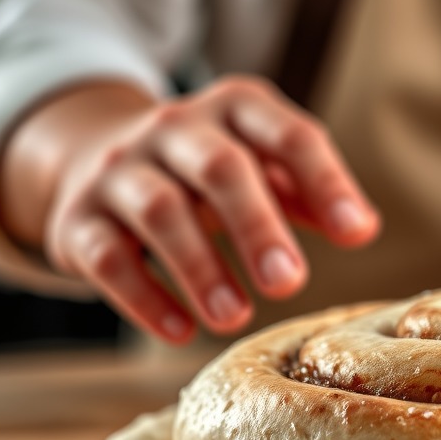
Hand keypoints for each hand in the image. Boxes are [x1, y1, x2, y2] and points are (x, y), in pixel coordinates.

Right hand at [38, 76, 379, 341]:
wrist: (93, 156)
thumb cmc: (206, 172)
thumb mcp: (260, 165)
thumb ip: (309, 194)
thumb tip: (363, 228)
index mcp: (234, 108)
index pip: (288, 135)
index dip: (326, 182)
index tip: (357, 235)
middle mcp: (174, 128)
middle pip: (220, 168)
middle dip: (258, 227)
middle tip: (290, 283)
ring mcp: (119, 168)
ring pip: (160, 211)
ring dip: (201, 268)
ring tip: (235, 318)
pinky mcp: (77, 217)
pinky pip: (109, 257)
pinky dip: (145, 298)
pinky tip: (182, 331)